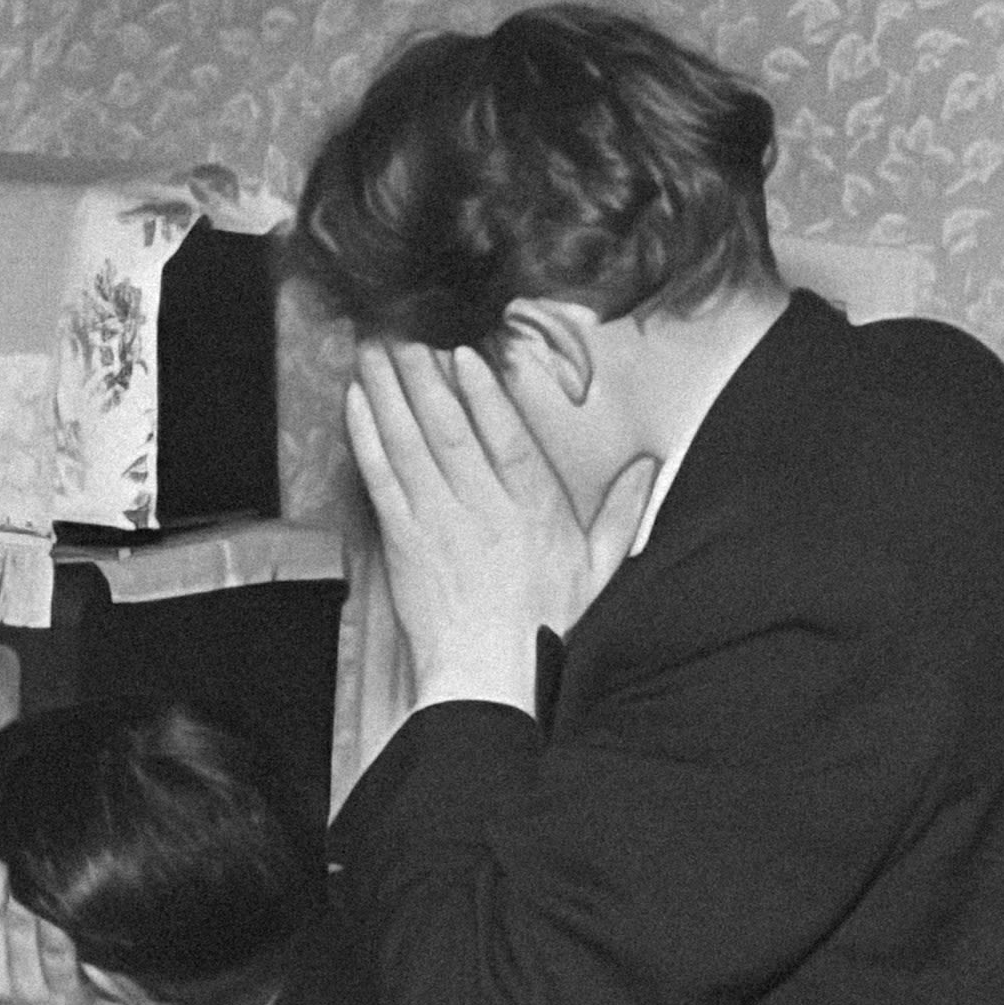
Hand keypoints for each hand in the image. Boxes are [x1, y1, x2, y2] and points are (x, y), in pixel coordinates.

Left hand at [344, 339, 650, 711]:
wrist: (488, 675)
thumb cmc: (541, 626)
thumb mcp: (598, 569)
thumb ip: (621, 514)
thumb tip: (647, 470)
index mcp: (533, 508)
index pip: (506, 436)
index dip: (483, 391)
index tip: (464, 351)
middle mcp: (484, 508)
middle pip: (449, 428)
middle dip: (422, 374)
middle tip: (401, 330)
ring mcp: (438, 522)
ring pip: (410, 444)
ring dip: (389, 392)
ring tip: (375, 349)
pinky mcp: (404, 541)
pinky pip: (381, 478)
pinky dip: (366, 437)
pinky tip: (356, 403)